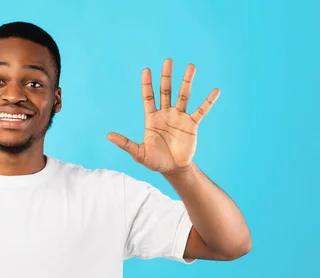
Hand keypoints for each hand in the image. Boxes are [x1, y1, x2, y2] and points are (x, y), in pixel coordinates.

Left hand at [107, 59, 218, 173]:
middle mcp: (166, 114)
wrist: (173, 169)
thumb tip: (108, 135)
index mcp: (152, 118)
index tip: (146, 70)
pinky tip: (215, 91)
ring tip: (191, 66)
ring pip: (183, 96)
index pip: (148, 97)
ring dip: (187, 81)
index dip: (147, 84)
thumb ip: (125, 143)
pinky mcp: (192, 124)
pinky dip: (208, 101)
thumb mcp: (138, 153)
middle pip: (166, 91)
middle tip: (168, 61)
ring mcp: (179, 117)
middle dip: (166, 77)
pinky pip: (201, 110)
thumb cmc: (155, 161)